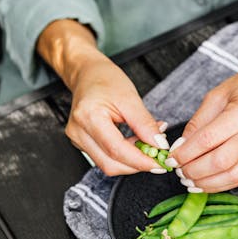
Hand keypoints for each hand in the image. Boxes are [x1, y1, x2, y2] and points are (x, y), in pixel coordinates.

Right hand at [65, 55, 169, 175]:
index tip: (159, 163)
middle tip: (158, 156)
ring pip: (109, 164)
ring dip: (132, 160)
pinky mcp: (83, 143)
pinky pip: (106, 157)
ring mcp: (78, 139)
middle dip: (137, 164)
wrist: (88, 74)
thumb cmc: (106, 80)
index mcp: (89, 117)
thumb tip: (159, 145)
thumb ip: (145, 124)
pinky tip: (137, 143)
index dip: (140, 161)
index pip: (116, 150)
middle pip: (111, 164)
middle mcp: (79, 132)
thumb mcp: (130, 98)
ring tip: (149, 144)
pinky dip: (125, 155)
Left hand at [166, 61, 237, 191]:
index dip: (186, 153)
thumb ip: (198, 123)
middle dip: (195, 170)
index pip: (208, 140)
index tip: (173, 158)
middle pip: (221, 161)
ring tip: (190, 180)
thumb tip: (181, 146)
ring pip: (233, 175)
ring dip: (208, 182)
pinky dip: (221, 184)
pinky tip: (206, 183)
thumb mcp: (217, 96)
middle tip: (179, 171)